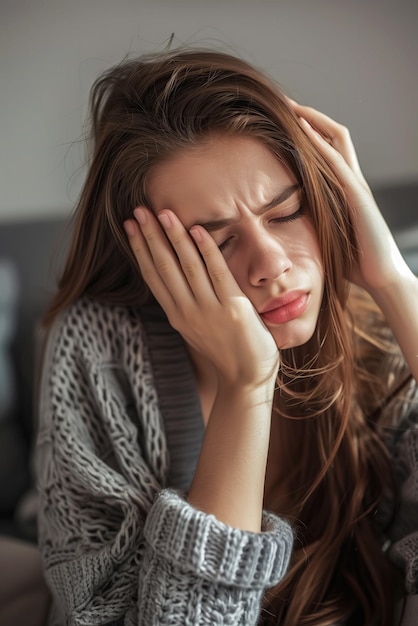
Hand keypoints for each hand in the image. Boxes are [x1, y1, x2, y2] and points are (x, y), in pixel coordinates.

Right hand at [124, 208, 278, 388]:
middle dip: (150, 237)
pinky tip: (198, 230)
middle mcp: (187, 311)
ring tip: (163, 213)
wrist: (246, 379)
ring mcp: (209, 310)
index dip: (140, 249)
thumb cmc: (226, 352)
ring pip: (186, 267)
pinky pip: (217, 274)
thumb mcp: (198, 327)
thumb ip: (188, 303)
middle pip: (163, 267)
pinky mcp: (233, 309)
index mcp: (177, 315)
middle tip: (138, 210)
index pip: (153, 275)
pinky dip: (207, 251)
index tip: (130, 227)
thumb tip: (181, 277)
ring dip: (173, 237)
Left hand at [288, 100, 409, 294]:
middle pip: (334, 135)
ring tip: (290, 107)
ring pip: (337, 141)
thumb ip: (313, 221)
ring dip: (314, 121)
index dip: (309, 131)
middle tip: (284, 103)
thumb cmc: (355, 262)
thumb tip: (286, 222)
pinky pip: (337, 163)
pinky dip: (320, 144)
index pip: (328, 149)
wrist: (382, 279)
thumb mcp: (327, 235)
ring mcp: (357, 186)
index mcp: (345, 189)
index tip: (284, 121)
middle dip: (310, 116)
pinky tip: (303, 130)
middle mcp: (353, 181)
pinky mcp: (358, 197)